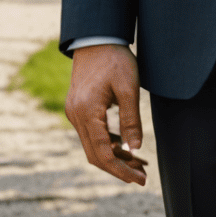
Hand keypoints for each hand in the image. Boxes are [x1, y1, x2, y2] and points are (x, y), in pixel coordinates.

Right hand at [64, 45, 147, 185]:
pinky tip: (125, 146)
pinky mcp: (77, 109)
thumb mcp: (129, 87)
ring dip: (114, 157)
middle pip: (95, 155)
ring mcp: (74, 113)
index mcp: (87, 112)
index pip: (103, 154)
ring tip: (138, 163)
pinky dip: (108, 144)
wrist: (96, 37)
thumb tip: (136, 149)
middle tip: (142, 175)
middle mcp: (75, 116)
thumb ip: (131, 120)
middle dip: (118, 168)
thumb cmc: (115, 59)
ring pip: (93, 146)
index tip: (140, 179)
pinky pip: (91, 134)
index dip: (121, 170)